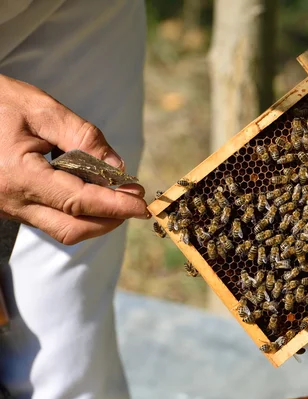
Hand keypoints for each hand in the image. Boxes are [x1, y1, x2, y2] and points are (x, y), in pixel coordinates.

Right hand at [0, 75, 148, 244]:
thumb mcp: (42, 109)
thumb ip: (83, 137)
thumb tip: (118, 167)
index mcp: (18, 175)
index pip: (79, 202)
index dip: (115, 205)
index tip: (142, 204)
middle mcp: (11, 201)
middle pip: (72, 228)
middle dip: (109, 220)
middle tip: (133, 201)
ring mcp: (9, 207)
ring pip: (61, 228)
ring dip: (95, 219)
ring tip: (118, 196)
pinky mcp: (11, 205)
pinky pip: (49, 219)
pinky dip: (78, 212)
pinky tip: (92, 192)